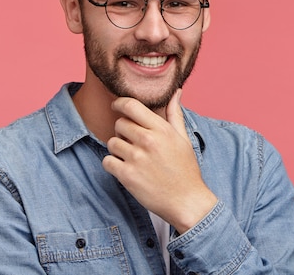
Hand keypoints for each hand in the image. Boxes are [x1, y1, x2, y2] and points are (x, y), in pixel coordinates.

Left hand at [102, 89, 217, 233]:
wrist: (187, 201)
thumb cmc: (186, 170)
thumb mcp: (183, 139)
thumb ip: (175, 114)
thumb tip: (176, 92)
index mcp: (161, 130)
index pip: (131, 106)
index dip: (120, 103)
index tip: (118, 106)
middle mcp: (148, 141)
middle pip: (119, 123)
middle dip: (123, 131)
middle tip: (132, 142)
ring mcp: (136, 159)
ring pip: (111, 142)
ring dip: (118, 149)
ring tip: (131, 157)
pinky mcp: (127, 176)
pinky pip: (107, 161)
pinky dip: (112, 165)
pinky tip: (125, 169)